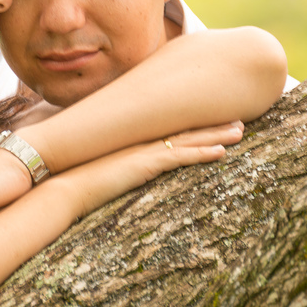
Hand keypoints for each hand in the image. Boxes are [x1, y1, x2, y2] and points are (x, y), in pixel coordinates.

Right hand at [63, 121, 243, 217]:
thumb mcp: (109, 172)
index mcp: (138, 142)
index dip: (197, 124)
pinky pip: (181, 156)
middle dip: (214, 124)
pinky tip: (221, 152)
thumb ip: (125, 168)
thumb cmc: (82, 182)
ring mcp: (146, 150)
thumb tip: (132, 172)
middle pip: (187, 128)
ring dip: (217, 135)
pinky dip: (202, 153)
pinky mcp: (146, 164)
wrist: (66, 187)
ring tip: (240, 130)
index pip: (173, 129)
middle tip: (240, 118)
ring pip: (190, 139)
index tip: (215, 118)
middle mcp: (144, 141)